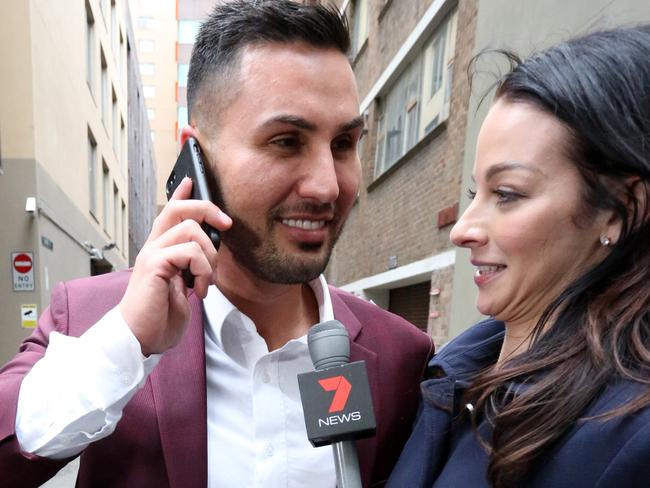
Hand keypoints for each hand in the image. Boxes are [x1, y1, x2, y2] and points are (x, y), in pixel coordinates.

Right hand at [119, 177, 231, 355]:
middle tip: (226, 224)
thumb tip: (211, 250)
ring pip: (191, 230)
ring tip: (206, 281)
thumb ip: (191, 264)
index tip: (191, 179)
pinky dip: (203, 270)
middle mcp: (153, 246)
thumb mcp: (183, 284)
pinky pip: (190, 251)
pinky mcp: (155, 265)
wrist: (140, 337)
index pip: (169, 211)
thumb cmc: (160, 314)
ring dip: (210, 257)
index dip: (181, 193)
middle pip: (178, 208)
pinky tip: (198, 290)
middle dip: (207, 209)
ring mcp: (152, 253)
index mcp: (160, 249)